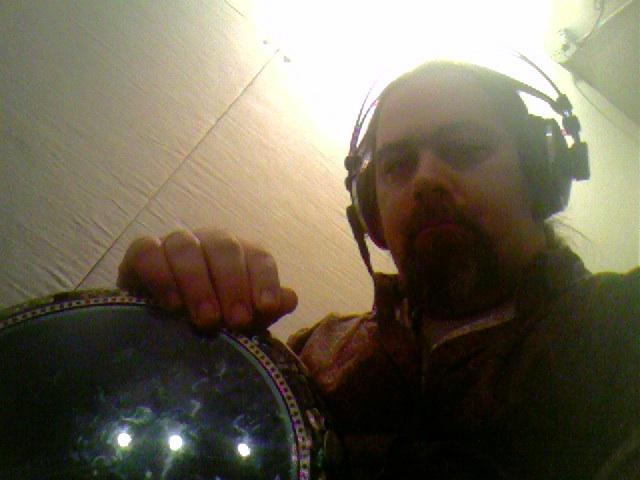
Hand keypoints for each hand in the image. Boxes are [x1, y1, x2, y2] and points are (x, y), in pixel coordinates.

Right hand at [117, 229, 297, 331]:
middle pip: (225, 248)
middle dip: (233, 285)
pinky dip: (160, 275)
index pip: (258, 256)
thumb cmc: (210, 321)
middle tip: (236, 321)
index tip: (265, 308)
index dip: (264, 280)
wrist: (162, 331)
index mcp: (240, 256)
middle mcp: (209, 244)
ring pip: (186, 247)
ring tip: (206, 320)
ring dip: (198, 283)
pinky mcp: (141, 255)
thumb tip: (289, 298)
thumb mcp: (241, 321)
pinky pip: (147, 252)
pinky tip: (171, 305)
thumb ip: (265, 310)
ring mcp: (174, 245)